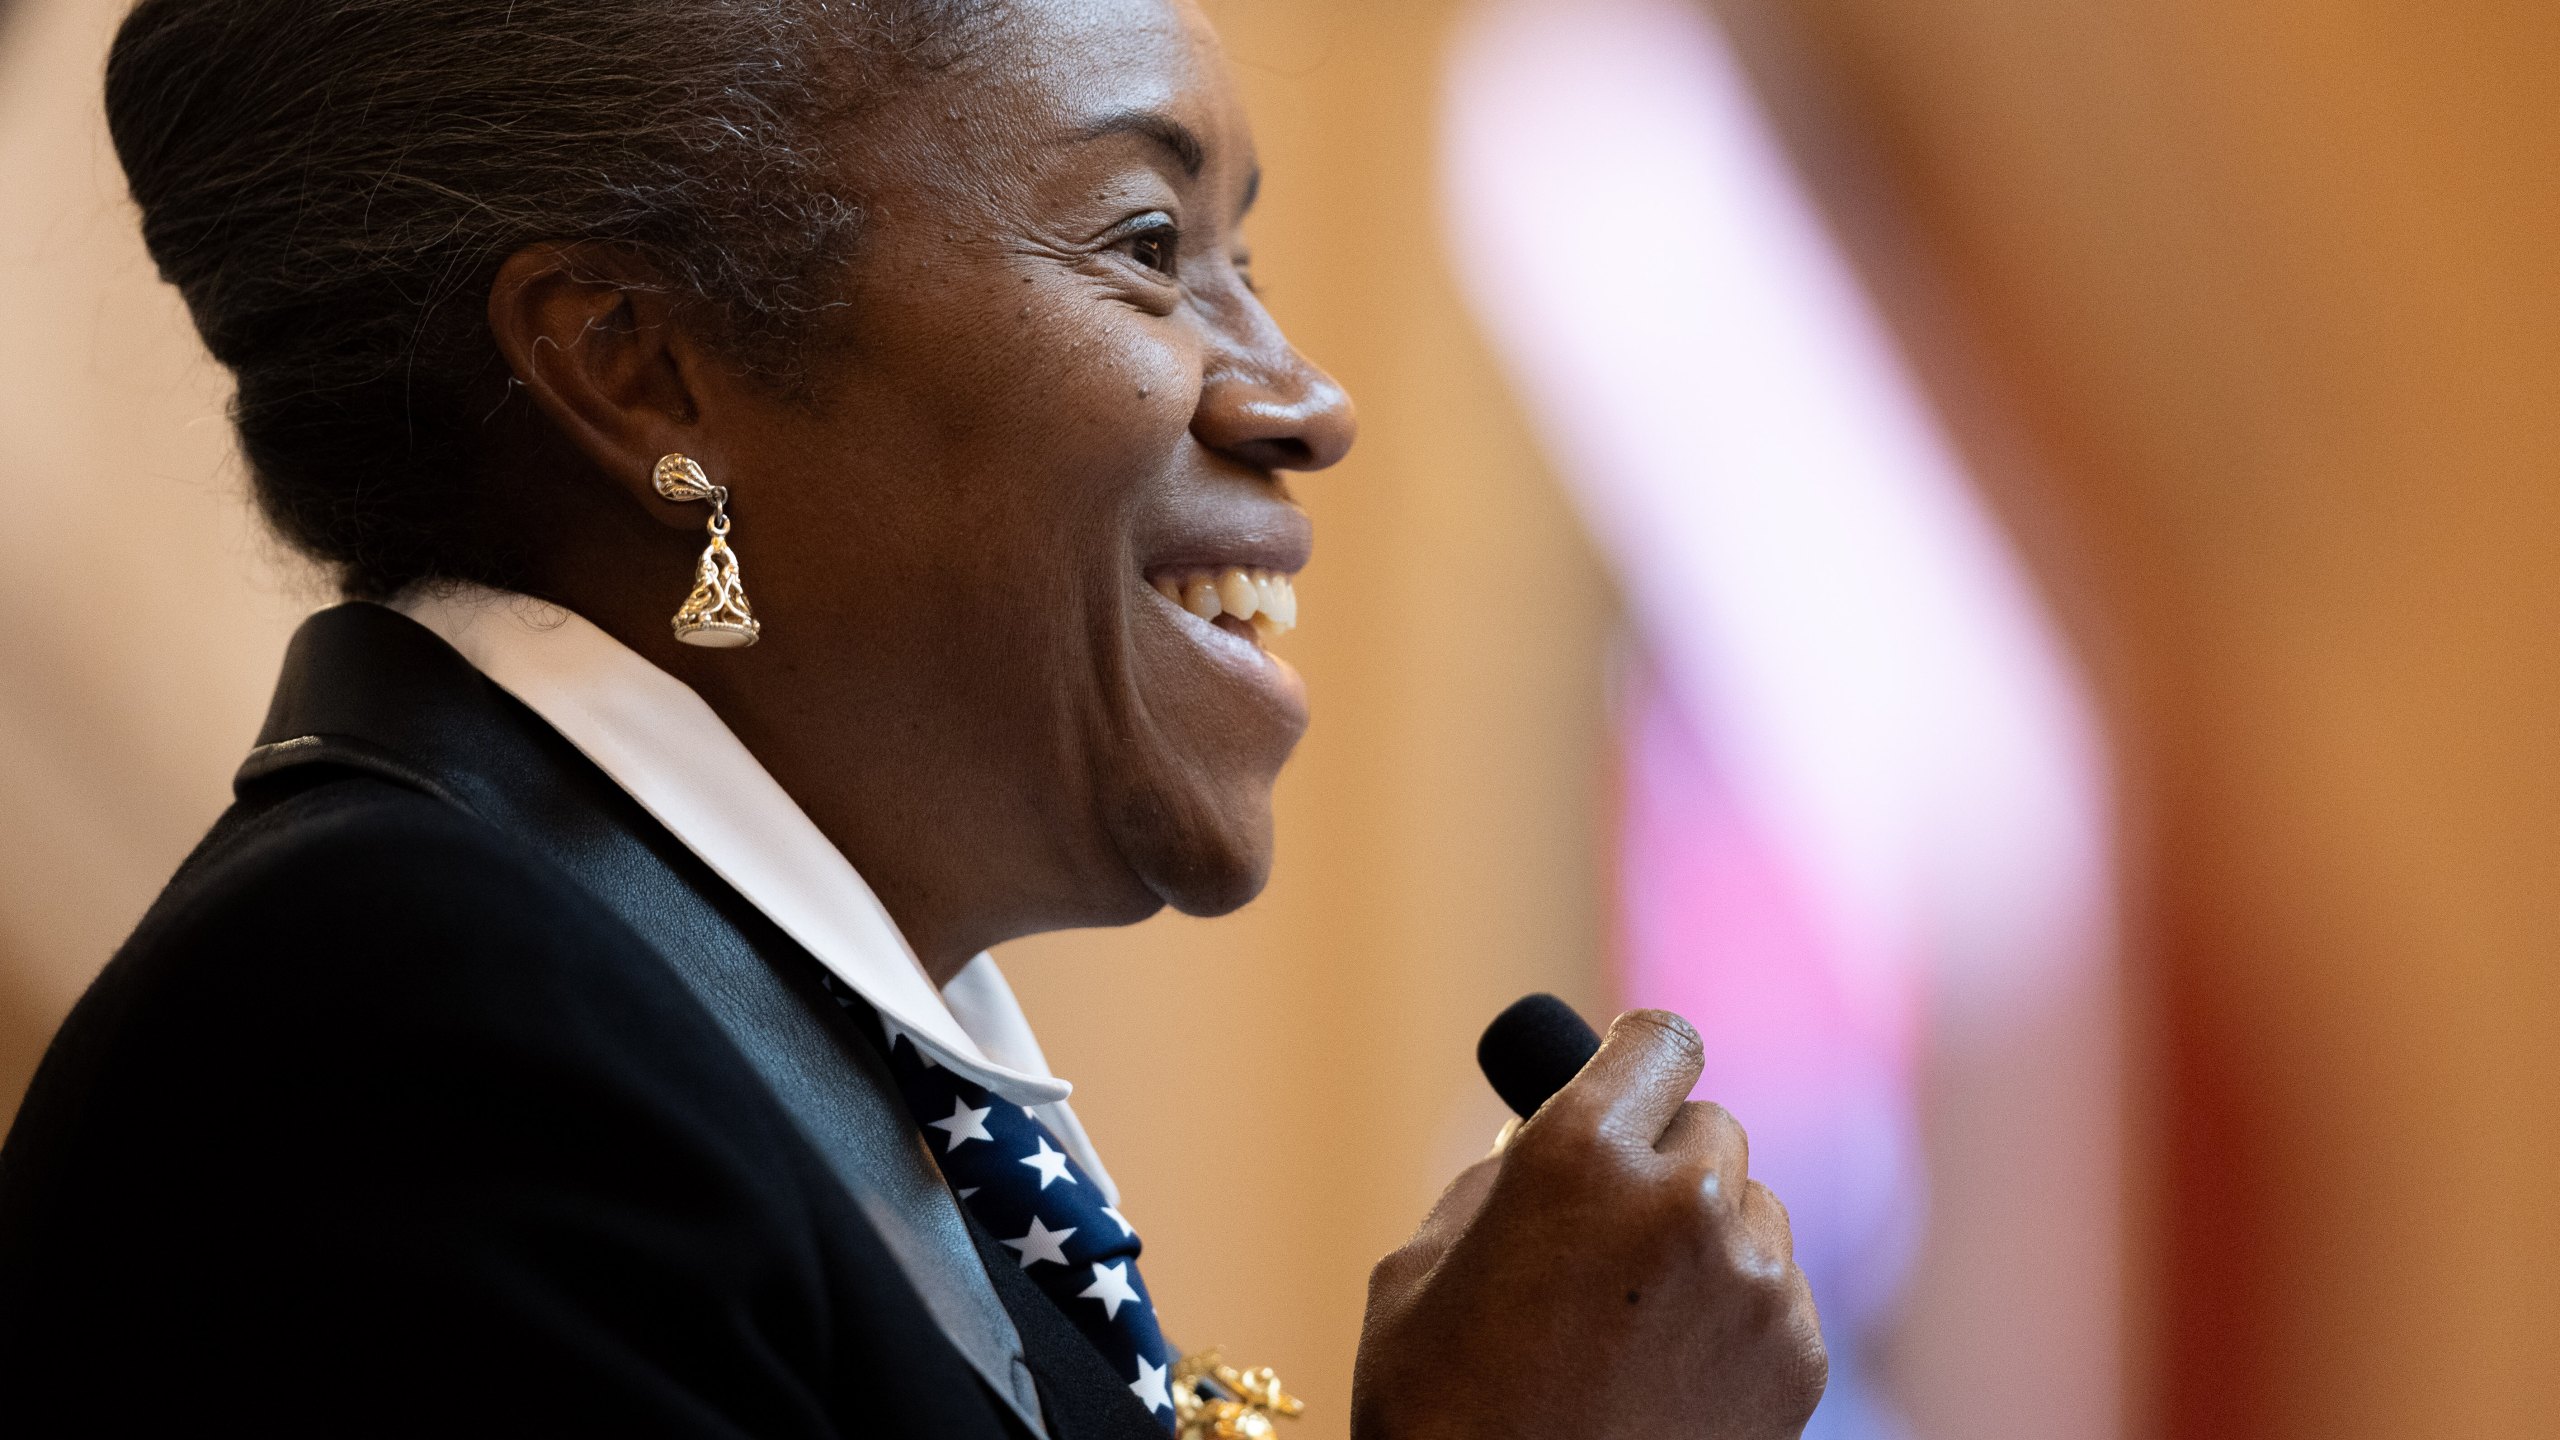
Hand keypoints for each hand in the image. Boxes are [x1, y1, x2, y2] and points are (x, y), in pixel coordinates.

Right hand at [1352, 1010, 1825, 1438]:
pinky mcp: (1798, 1356)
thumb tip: (1542, 1135)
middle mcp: (1681, 1198)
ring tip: (1633, 1316)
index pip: (1660, 1039)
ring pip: (1750, 1206)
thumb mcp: (1423, 1268)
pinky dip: (1733, 1310)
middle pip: (1710, 1124)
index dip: (1638, 1064)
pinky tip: (1668, 1368)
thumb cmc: (1440, 1412)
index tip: (1627, 1087)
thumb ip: (1499, 1179)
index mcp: (1577, 1151)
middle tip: (1608, 1228)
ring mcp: (1751, 1280)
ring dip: (1705, 1234)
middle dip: (1663, 1160)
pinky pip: (1774, 1288)